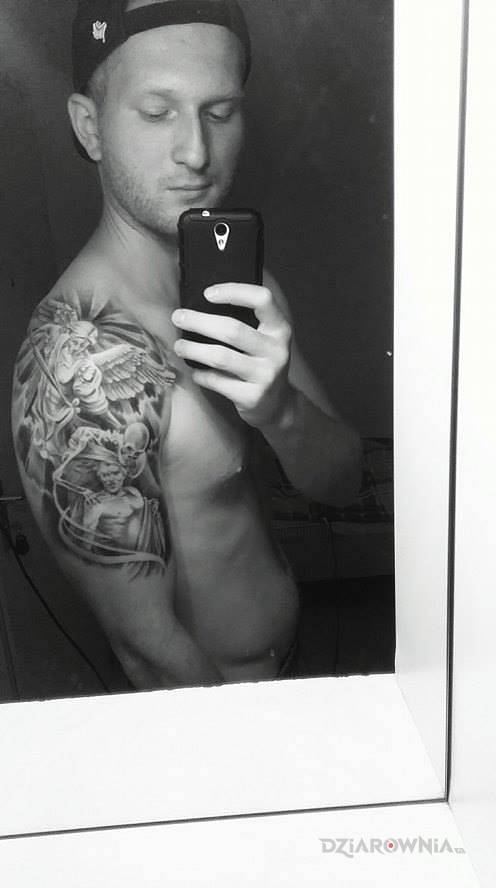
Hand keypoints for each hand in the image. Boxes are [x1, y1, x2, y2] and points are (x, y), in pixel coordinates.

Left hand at [171, 283, 293, 428]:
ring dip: (193, 349)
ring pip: (221, 357)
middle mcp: (276, 351)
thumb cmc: (262, 364)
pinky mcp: (252, 397)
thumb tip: (200, 307)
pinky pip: (217, 382)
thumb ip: (247, 323)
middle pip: (233, 330)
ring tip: (179, 346)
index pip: (262, 299)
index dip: (234, 291)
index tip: (207, 294)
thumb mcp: (265, 340)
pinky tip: (194, 372)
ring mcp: (266, 376)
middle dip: (199, 322)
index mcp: (280, 329)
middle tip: (178, 317)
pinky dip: (201, 375)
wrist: (278, 404)